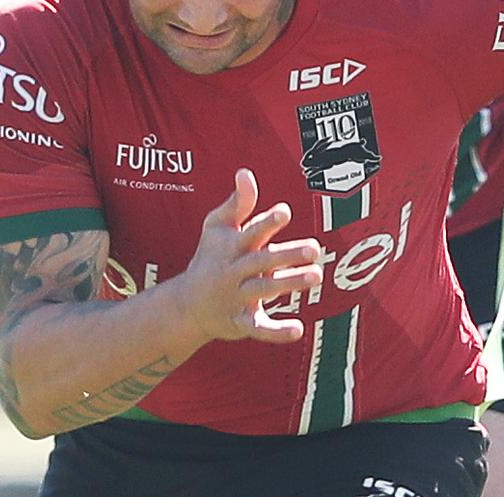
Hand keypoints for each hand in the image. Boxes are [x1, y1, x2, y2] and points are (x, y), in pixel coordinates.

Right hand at [178, 168, 322, 343]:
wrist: (187, 305)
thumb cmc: (210, 258)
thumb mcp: (218, 228)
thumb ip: (238, 203)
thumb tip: (245, 172)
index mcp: (231, 247)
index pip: (250, 233)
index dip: (266, 223)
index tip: (285, 212)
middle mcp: (234, 271)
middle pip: (261, 261)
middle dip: (286, 255)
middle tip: (314, 249)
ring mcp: (237, 297)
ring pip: (264, 290)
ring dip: (289, 283)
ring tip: (316, 276)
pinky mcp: (241, 322)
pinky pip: (259, 327)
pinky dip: (276, 331)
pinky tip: (298, 329)